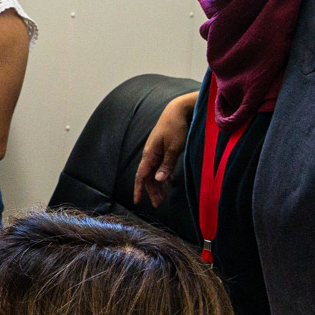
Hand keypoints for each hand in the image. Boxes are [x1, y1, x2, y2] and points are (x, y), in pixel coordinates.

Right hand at [134, 91, 197, 206]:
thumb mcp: (174, 147)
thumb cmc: (176, 127)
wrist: (178, 110)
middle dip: (152, 191)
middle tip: (159, 204)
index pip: (141, 176)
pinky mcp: (163, 150)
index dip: (138, 189)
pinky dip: (164, 176)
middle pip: (148, 177)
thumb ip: (166, 165)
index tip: (137, 202)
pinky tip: (168, 183)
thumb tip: (158, 180)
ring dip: (158, 185)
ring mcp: (157, 152)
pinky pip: (160, 167)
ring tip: (164, 197)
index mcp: (150, 154)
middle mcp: (151, 154)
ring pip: (155, 173)